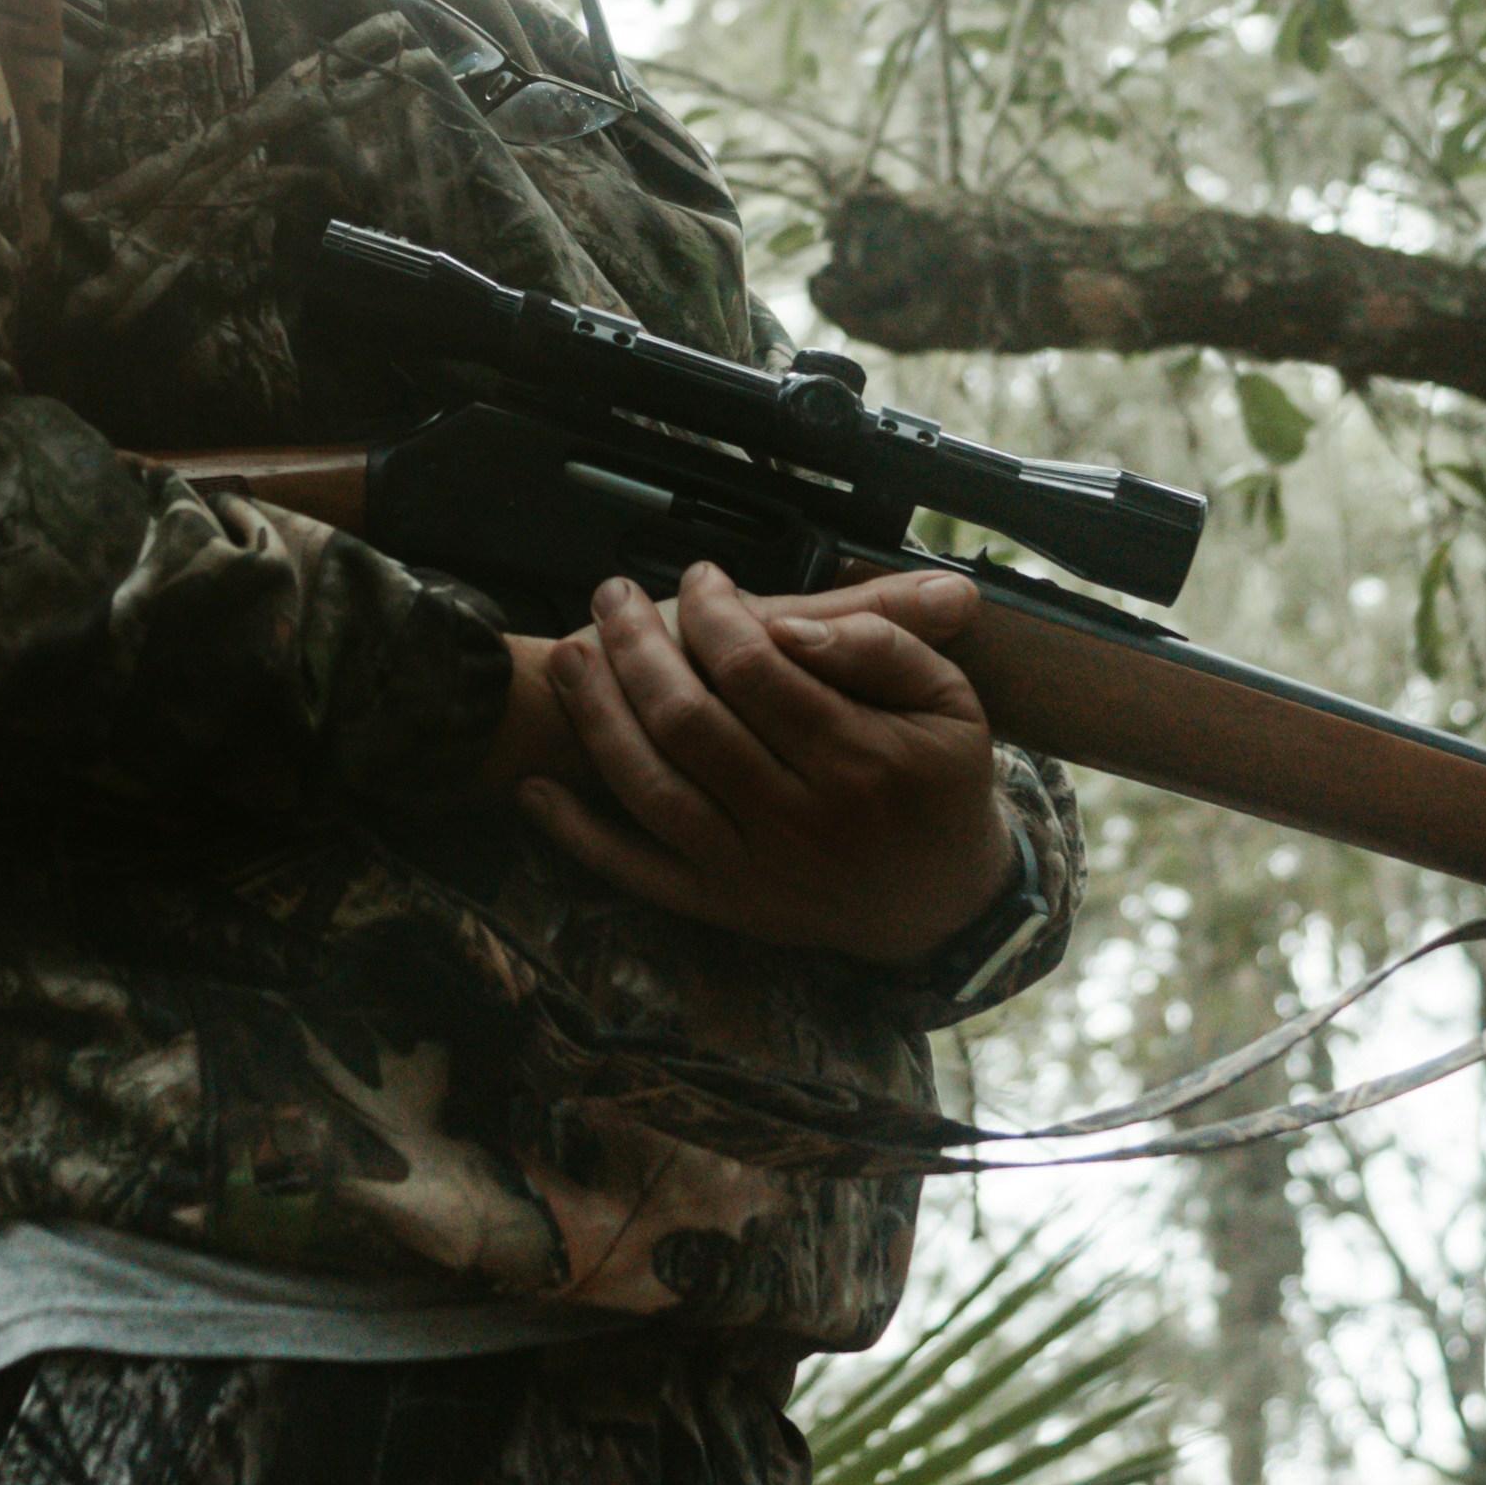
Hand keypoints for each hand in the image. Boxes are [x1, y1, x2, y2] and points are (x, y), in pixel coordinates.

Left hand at [508, 561, 1014, 968]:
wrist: (943, 905)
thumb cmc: (938, 784)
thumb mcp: (950, 701)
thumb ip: (882, 646)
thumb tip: (791, 627)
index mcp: (860, 761)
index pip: (757, 670)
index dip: (714, 614)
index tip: (701, 577)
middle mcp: (799, 822)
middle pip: (689, 722)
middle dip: (639, 647)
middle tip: (616, 595)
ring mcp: (753, 872)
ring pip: (651, 789)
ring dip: (597, 717)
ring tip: (572, 653)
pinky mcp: (722, 907)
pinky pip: (637, 872)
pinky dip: (579, 835)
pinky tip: (534, 790)